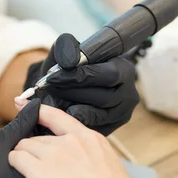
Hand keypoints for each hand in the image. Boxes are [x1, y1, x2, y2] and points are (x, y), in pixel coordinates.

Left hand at [8, 103, 162, 177]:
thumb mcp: (107, 165)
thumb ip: (88, 155)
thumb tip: (77, 161)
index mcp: (88, 138)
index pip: (56, 116)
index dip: (36, 110)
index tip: (22, 104)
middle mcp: (70, 141)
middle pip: (37, 137)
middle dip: (33, 150)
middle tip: (38, 166)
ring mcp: (54, 155)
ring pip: (24, 146)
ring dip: (24, 157)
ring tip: (32, 174)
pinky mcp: (40, 171)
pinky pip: (16, 158)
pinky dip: (15, 164)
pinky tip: (20, 172)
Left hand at [24, 33, 138, 135]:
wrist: (66, 87)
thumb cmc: (69, 68)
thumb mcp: (65, 51)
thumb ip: (66, 47)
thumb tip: (69, 61)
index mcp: (124, 70)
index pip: (108, 75)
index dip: (80, 76)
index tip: (54, 77)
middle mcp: (128, 94)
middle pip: (103, 98)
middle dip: (72, 93)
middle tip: (49, 89)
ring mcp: (121, 115)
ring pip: (95, 116)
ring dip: (70, 108)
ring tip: (53, 100)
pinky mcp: (110, 130)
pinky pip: (90, 129)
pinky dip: (72, 122)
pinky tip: (60, 113)